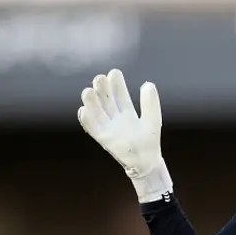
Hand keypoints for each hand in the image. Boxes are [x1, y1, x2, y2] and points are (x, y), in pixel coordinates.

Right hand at [78, 68, 172, 202]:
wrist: (146, 162)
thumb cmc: (149, 141)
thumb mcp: (152, 119)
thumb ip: (150, 103)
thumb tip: (147, 83)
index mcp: (127, 112)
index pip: (119, 94)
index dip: (116, 84)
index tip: (114, 72)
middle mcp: (115, 118)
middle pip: (106, 100)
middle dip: (102, 89)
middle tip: (99, 78)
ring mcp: (108, 127)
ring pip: (96, 112)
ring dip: (91, 102)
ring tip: (88, 91)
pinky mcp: (102, 138)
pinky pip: (92, 128)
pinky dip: (87, 120)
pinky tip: (83, 110)